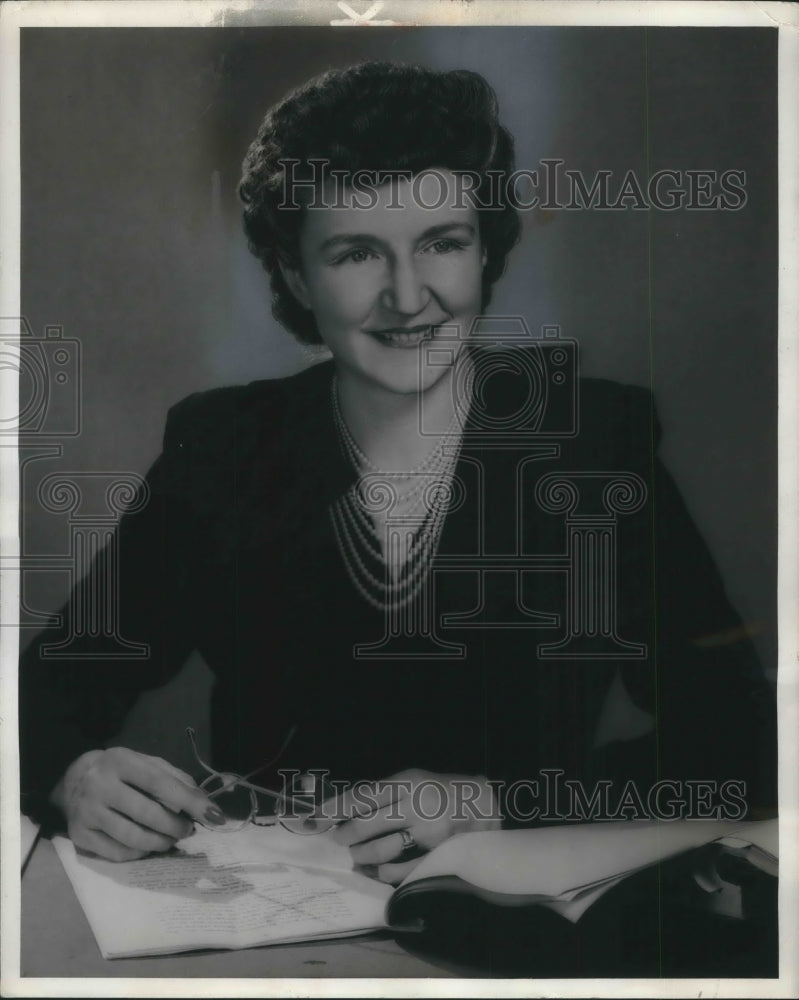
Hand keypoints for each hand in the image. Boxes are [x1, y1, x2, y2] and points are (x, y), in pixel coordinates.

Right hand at [49, 746, 223, 861]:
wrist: (72, 779)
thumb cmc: (120, 771)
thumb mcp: (146, 763)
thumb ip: (175, 778)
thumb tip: (202, 803)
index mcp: (120, 762)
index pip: (160, 783)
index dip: (189, 801)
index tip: (213, 814)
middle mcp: (100, 787)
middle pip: (147, 814)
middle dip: (176, 826)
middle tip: (189, 829)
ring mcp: (87, 813)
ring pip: (133, 838)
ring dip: (161, 843)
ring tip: (172, 838)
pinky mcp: (80, 836)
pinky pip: (118, 853)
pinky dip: (140, 853)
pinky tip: (149, 845)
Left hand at [329, 769, 501, 883]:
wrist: (481, 803)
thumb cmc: (439, 790)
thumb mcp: (412, 780)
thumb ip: (384, 794)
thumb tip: (346, 811)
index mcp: (407, 782)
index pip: (362, 796)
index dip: (336, 808)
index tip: (316, 817)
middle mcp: (417, 806)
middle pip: (367, 825)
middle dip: (345, 835)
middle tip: (337, 838)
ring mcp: (428, 833)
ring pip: (381, 849)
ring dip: (361, 855)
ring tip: (356, 855)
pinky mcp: (437, 855)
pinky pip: (402, 871)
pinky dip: (383, 872)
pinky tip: (376, 870)